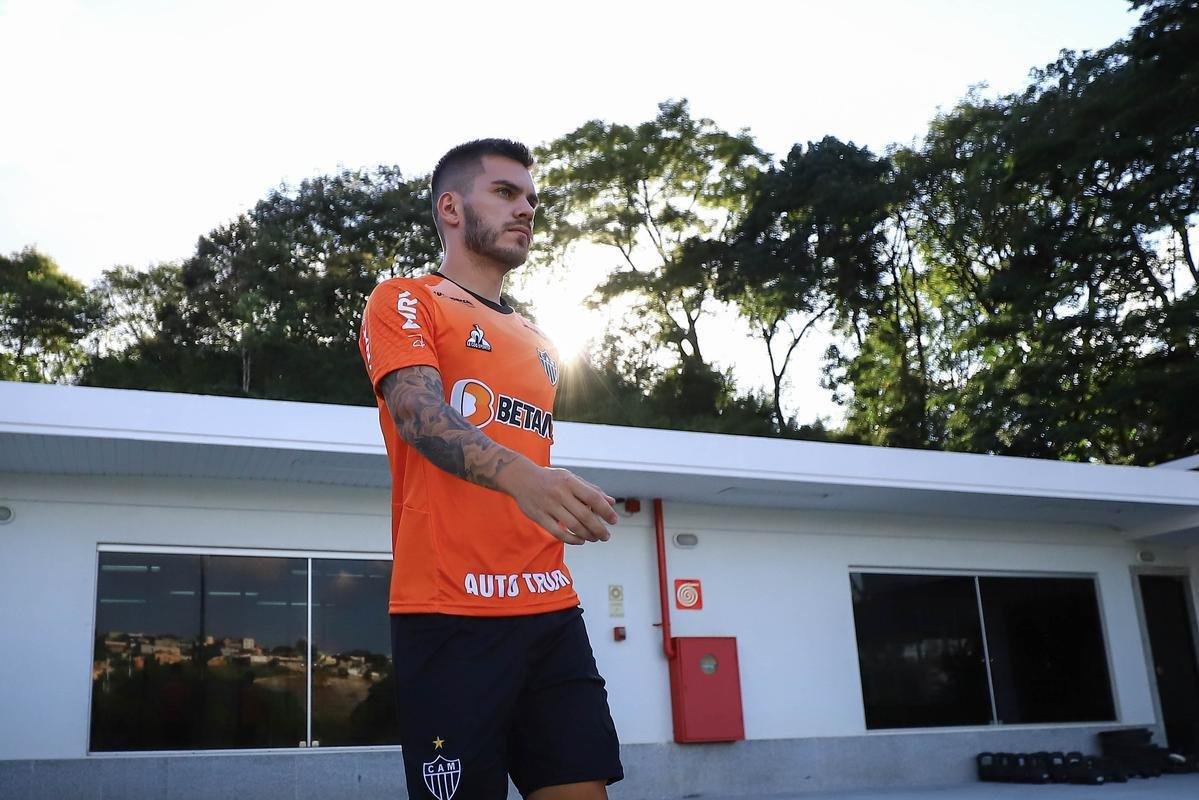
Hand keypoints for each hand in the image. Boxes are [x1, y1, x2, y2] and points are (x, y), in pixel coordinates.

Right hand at [498, 460, 617, 544]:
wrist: (521, 478)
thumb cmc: (551, 479)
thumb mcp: (570, 478)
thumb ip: (590, 490)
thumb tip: (611, 502)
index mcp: (569, 481)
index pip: (593, 497)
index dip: (606, 510)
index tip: (614, 520)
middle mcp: (559, 493)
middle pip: (585, 515)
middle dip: (599, 528)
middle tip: (606, 536)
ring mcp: (548, 505)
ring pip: (573, 525)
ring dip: (588, 535)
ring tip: (595, 538)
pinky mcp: (539, 516)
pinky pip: (558, 532)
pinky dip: (572, 539)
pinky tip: (580, 540)